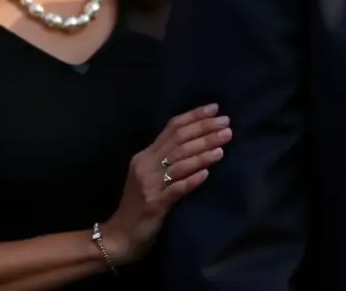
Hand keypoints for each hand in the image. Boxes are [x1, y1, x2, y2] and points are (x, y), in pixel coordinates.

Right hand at [101, 103, 230, 263]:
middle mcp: (145, 165)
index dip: (194, 116)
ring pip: (179, 162)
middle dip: (204, 130)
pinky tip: (206, 174)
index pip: (171, 128)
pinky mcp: (154, 204)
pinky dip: (191, 180)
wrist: (119, 236)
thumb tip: (198, 142)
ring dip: (203, 152)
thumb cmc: (139, 206)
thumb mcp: (150, 177)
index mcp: (145, 155)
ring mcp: (149, 184)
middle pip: (178, 141)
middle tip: (227, 123)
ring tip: (223, 144)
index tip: (215, 109)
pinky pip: (176, 189)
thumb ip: (167, 160)